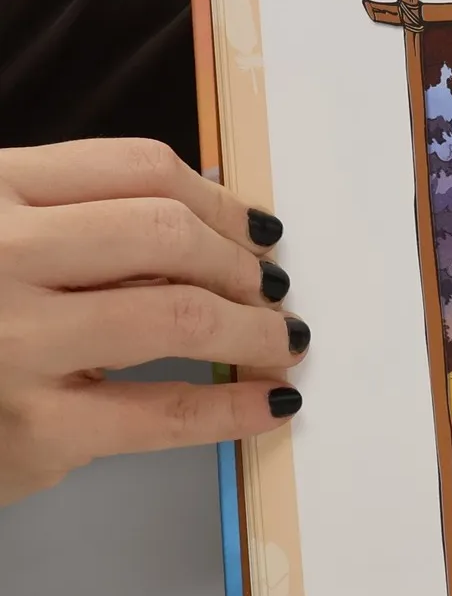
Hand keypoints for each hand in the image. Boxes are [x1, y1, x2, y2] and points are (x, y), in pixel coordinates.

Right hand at [0, 139, 305, 505]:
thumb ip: (78, 221)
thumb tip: (215, 228)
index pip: (138, 169)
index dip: (220, 201)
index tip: (259, 230)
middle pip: (166, 233)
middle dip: (240, 264)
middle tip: (272, 291)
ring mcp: (15, 341)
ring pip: (176, 313)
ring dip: (252, 329)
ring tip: (280, 341)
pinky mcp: (34, 426)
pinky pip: (163, 412)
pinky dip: (233, 408)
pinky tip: (271, 405)